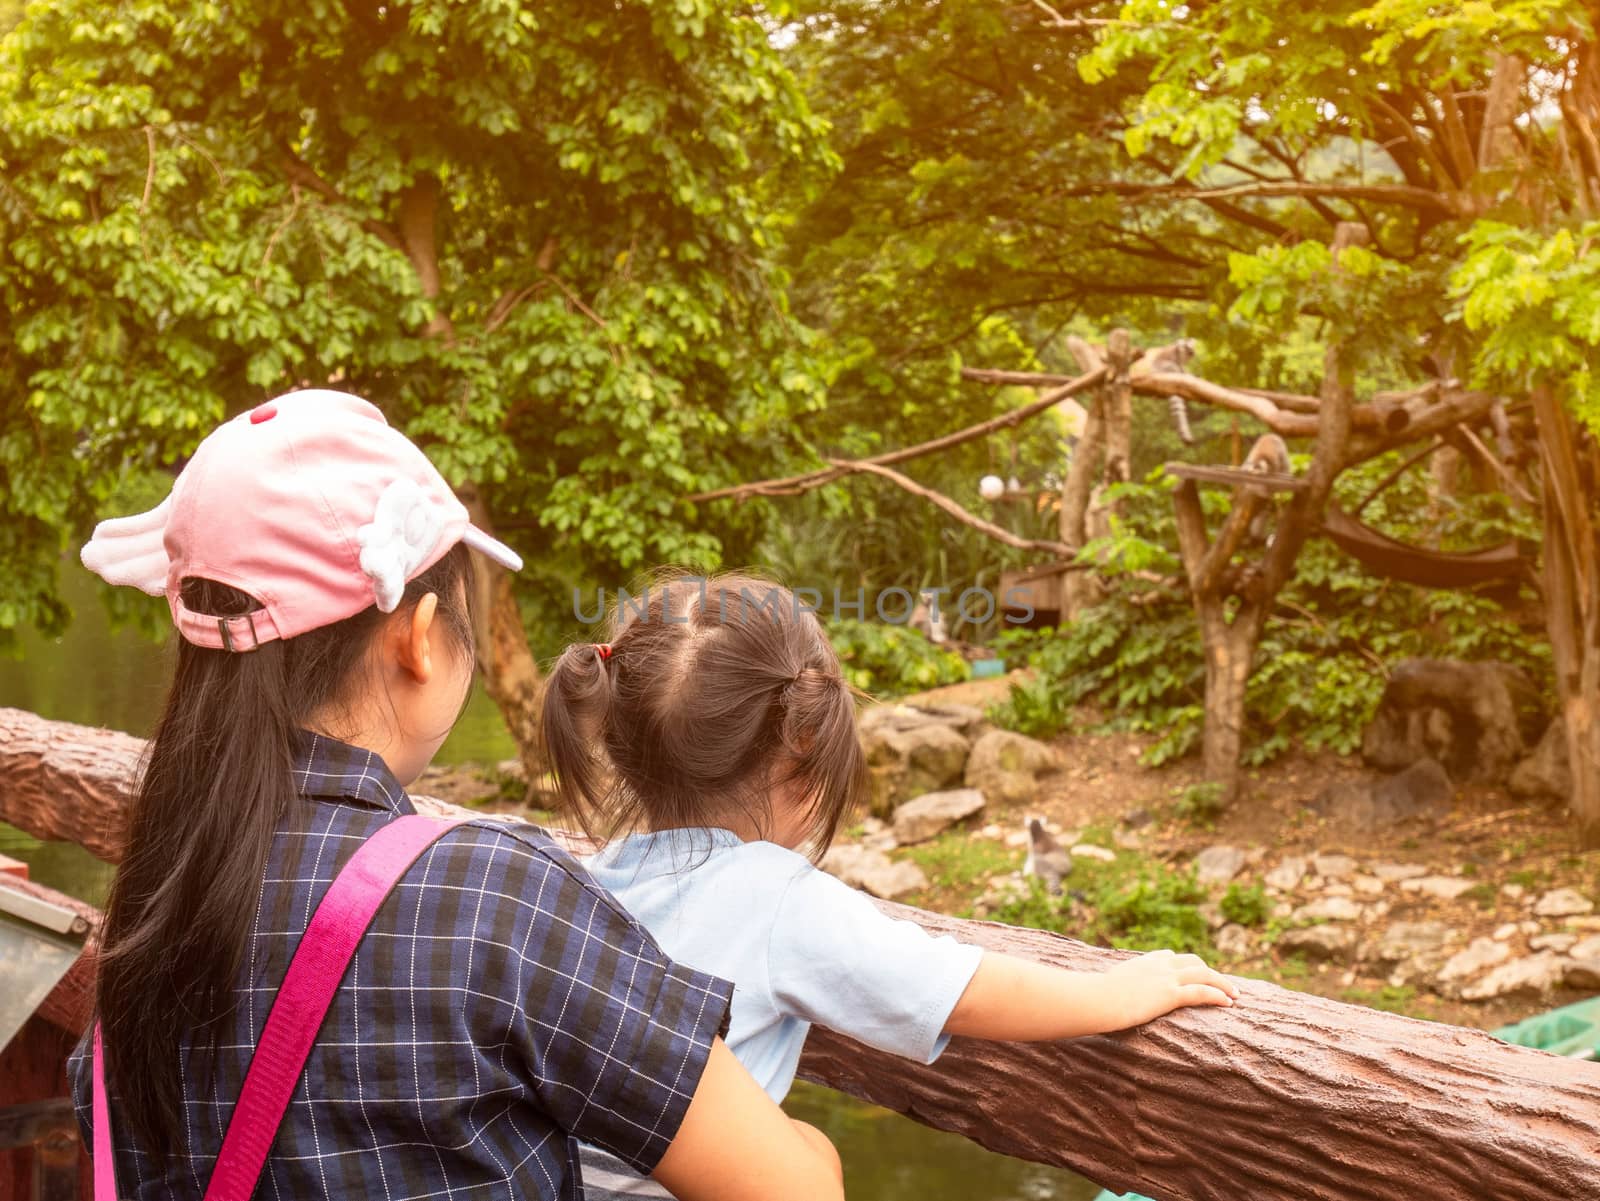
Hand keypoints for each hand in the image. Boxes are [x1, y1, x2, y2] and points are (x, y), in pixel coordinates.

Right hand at [1100, 949, 1239, 1028]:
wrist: (1096, 999)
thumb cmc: (1095, 997)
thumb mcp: (1105, 984)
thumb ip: (1113, 986)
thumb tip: (1103, 997)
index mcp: (1143, 961)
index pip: (1169, 956)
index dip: (1184, 965)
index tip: (1194, 972)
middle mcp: (1158, 965)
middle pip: (1193, 962)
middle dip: (1210, 972)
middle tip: (1222, 985)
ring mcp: (1166, 978)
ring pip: (1204, 974)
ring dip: (1223, 983)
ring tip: (1236, 995)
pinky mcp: (1170, 994)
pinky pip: (1201, 991)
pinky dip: (1218, 994)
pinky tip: (1228, 1002)